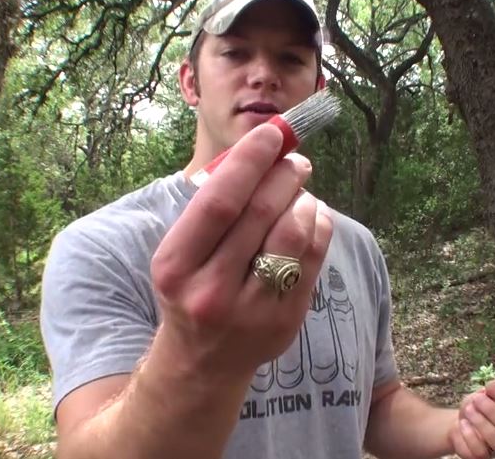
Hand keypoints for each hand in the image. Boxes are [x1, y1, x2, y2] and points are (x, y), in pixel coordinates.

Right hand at [150, 124, 333, 378]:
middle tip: (295, 159)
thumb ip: (212, 209)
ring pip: (293, 234)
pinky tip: (312, 215)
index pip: (219, 202)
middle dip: (285, 174)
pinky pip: (314, 258)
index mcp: (175, 266)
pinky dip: (319, 225)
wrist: (203, 360)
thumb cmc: (191, 288)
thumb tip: (262, 153)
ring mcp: (252, 310)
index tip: (271, 134)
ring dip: (303, 199)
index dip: (249, 161)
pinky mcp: (286, 321)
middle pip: (261, 213)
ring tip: (300, 189)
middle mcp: (211, 291)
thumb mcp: (180, 252)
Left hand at [450, 381, 494, 458]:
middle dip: (492, 411)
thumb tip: (487, 391)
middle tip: (476, 400)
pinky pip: (479, 453)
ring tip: (468, 410)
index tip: (489, 386)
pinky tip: (461, 424)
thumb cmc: (476, 408)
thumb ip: (486, 393)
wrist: (460, 424)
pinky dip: (467, 436)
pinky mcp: (484, 458)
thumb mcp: (480, 396)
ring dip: (481, 423)